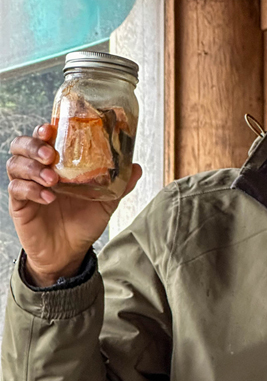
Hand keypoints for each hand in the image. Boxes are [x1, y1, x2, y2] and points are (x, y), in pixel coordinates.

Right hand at [6, 123, 141, 285]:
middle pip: (21, 146)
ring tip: (53, 179)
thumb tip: (137, 167)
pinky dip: (32, 190)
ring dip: (33, 168)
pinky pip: (17, 190)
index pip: (43, 139)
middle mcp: (39, 171)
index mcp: (58, 165)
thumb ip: (119, 185)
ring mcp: (27, 186)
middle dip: (34, 146)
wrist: (70, 252)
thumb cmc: (83, 222)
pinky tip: (48, 197)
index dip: (43, 130)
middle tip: (51, 155)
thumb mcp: (105, 202)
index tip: (51, 128)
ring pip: (15, 165)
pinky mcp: (19, 204)